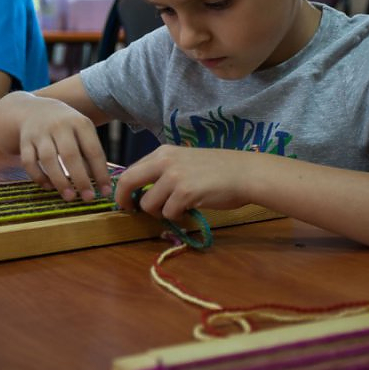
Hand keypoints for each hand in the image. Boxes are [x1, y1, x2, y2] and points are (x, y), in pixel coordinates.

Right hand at [17, 97, 109, 201]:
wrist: (35, 110)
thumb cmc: (66, 126)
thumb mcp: (82, 130)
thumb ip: (90, 152)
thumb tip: (100, 183)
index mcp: (79, 123)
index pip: (93, 150)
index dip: (100, 173)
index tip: (105, 192)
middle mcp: (59, 125)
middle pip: (70, 155)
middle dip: (80, 179)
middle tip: (88, 198)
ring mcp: (40, 132)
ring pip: (48, 159)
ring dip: (59, 181)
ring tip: (70, 197)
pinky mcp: (25, 141)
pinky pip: (29, 162)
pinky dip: (38, 176)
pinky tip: (48, 186)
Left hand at [113, 145, 255, 220]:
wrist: (244, 173)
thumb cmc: (218, 169)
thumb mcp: (185, 161)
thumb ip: (164, 172)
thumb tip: (143, 191)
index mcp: (163, 152)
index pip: (130, 170)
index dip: (124, 188)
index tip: (126, 200)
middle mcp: (164, 161)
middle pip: (127, 182)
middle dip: (123, 200)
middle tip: (129, 211)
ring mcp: (174, 176)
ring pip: (148, 204)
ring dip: (159, 212)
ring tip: (176, 210)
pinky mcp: (185, 192)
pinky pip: (168, 213)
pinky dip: (177, 217)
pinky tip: (189, 211)